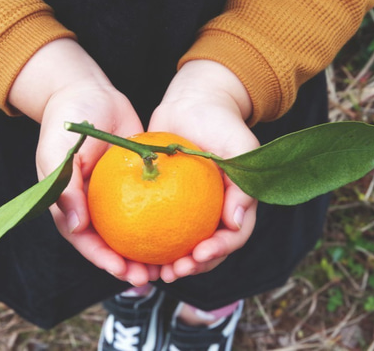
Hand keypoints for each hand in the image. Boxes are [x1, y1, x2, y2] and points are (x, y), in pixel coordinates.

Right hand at [8, 39, 159, 285]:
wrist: (88, 91)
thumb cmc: (66, 120)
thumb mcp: (58, 153)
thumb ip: (64, 188)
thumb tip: (77, 227)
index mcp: (71, 204)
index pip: (86, 242)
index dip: (104, 261)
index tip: (125, 272)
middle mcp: (93, 204)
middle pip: (113, 243)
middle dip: (130, 264)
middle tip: (153, 275)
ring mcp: (116, 193)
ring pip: (134, 228)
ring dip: (150, 248)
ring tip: (171, 261)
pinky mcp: (136, 178)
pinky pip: (150, 201)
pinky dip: (163, 217)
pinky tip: (183, 227)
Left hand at [148, 60, 259, 282]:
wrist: (192, 102)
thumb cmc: (220, 121)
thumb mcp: (240, 146)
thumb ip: (242, 184)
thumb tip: (235, 223)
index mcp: (236, 203)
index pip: (233, 237)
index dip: (218, 252)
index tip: (198, 255)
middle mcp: (213, 211)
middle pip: (206, 250)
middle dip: (191, 267)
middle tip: (171, 272)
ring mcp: (188, 207)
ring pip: (180, 244)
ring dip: (168, 263)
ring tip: (150, 271)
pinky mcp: (165, 199)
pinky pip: (155, 223)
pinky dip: (147, 239)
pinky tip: (130, 248)